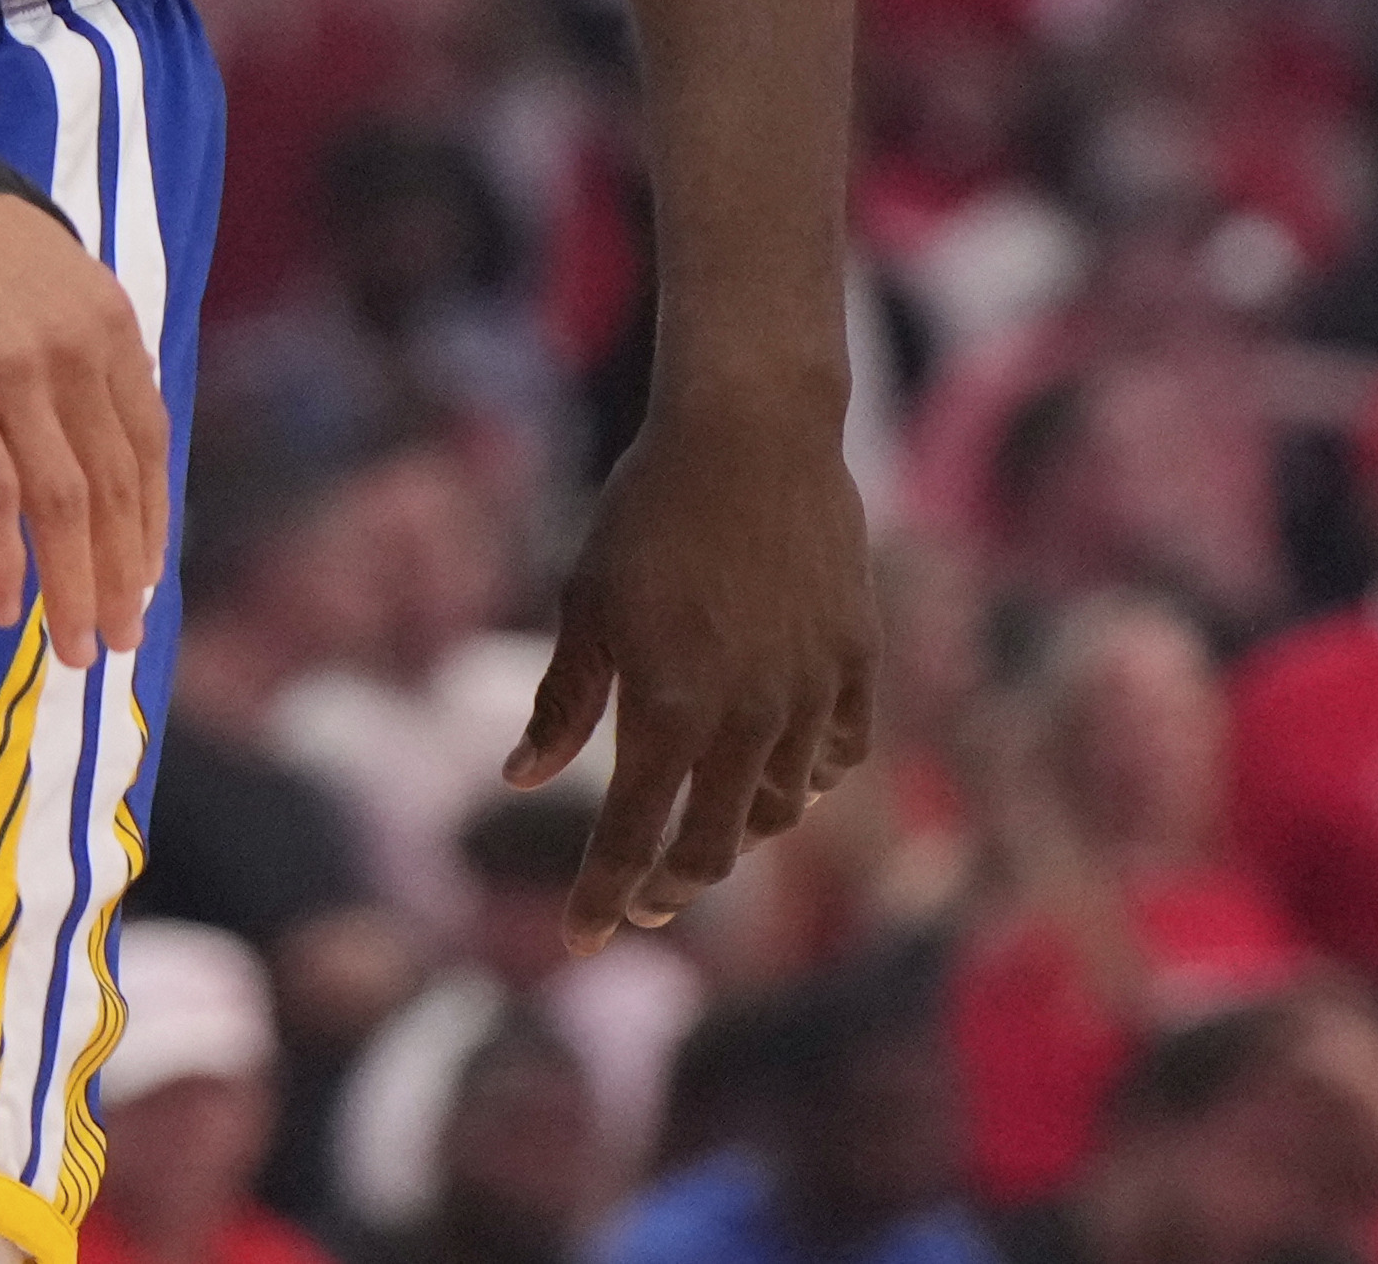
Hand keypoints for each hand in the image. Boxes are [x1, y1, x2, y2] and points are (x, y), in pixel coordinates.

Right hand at [0, 192, 169, 664]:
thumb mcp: (43, 268)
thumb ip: (74, 339)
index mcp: (107, 321)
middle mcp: (77, 350)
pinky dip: (1, 560)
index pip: (148, 443)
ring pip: (63, 505)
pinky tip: (2, 608)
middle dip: (122, 574)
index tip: (146, 577)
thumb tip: (86, 417)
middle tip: (117, 637)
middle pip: (114, 487)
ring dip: (74, 587)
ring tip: (74, 649)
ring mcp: (18, 370)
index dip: (150, 520)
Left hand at [506, 397, 875, 948]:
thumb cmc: (644, 514)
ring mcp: (812, 695)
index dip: (603, 896)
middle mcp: (748, 721)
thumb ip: (563, 702)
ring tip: (703, 831)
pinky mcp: (857, 661)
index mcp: (668, 712)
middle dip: (673, 884)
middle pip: (716, 846)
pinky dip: (808, 778)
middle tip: (643, 901)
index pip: (631, 839)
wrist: (750, 436)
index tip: (581, 941)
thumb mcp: (586, 606)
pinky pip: (839, 752)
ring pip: (782, 806)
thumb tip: (520, 777)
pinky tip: (781, 774)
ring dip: (739, 831)